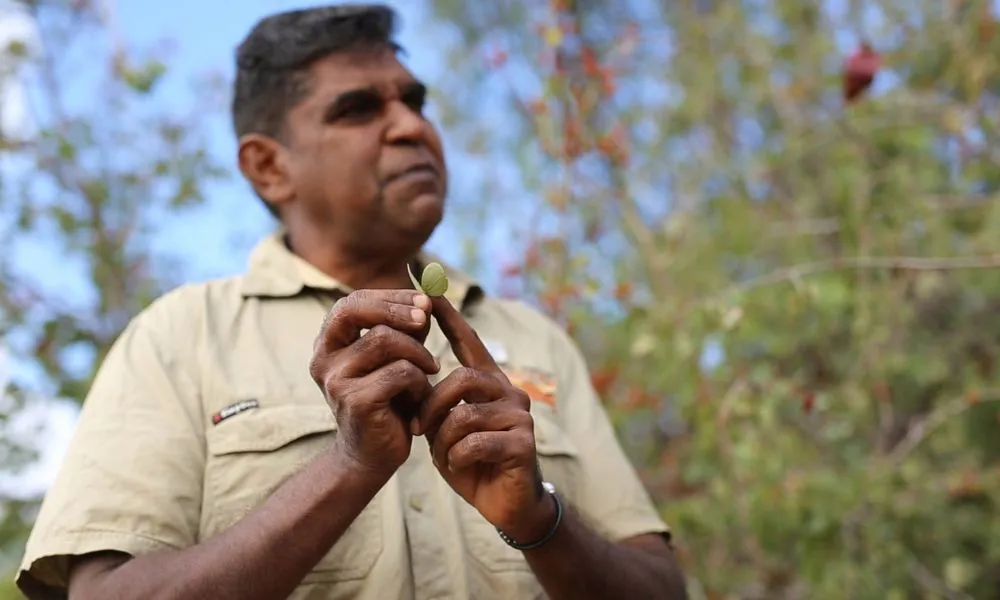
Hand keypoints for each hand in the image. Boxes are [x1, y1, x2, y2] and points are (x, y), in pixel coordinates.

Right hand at [309, 289, 438, 480]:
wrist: (374, 455)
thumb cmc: (389, 400)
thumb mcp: (397, 357)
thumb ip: (407, 327)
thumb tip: (427, 295)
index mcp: (328, 343)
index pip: (352, 301)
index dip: (389, 297)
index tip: (422, 301)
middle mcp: (323, 358)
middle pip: (358, 311)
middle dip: (398, 309)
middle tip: (426, 317)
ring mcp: (335, 380)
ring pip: (385, 340)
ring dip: (417, 352)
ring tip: (429, 371)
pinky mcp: (355, 402)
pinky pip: (399, 372)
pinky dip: (419, 380)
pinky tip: (420, 396)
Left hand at [415, 296, 555, 542]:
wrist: (506, 504)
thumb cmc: (472, 462)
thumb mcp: (445, 429)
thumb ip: (436, 403)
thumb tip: (413, 376)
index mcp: (489, 383)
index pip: (469, 342)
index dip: (449, 316)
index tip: (429, 290)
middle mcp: (508, 391)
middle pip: (462, 379)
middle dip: (432, 405)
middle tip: (420, 429)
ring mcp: (520, 415)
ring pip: (465, 412)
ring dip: (444, 437)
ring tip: (443, 454)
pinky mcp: (524, 442)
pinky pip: (476, 440)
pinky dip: (458, 456)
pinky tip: (461, 466)